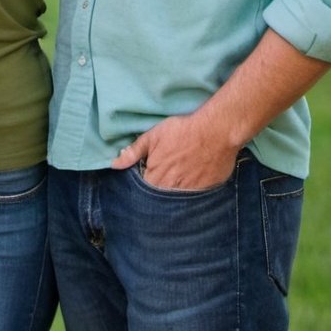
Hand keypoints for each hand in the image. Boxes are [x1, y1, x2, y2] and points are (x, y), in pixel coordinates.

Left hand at [111, 112, 238, 190]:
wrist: (216, 131)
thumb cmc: (181, 131)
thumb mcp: (152, 136)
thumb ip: (134, 152)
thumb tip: (114, 165)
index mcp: (156, 176)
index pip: (144, 190)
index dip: (143, 183)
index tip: (146, 175)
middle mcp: (173, 188)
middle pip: (160, 196)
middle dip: (157, 190)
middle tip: (161, 176)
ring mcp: (191, 192)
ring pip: (176, 199)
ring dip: (173, 193)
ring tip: (176, 179)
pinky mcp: (207, 191)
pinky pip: (194, 198)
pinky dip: (190, 193)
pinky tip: (190, 181)